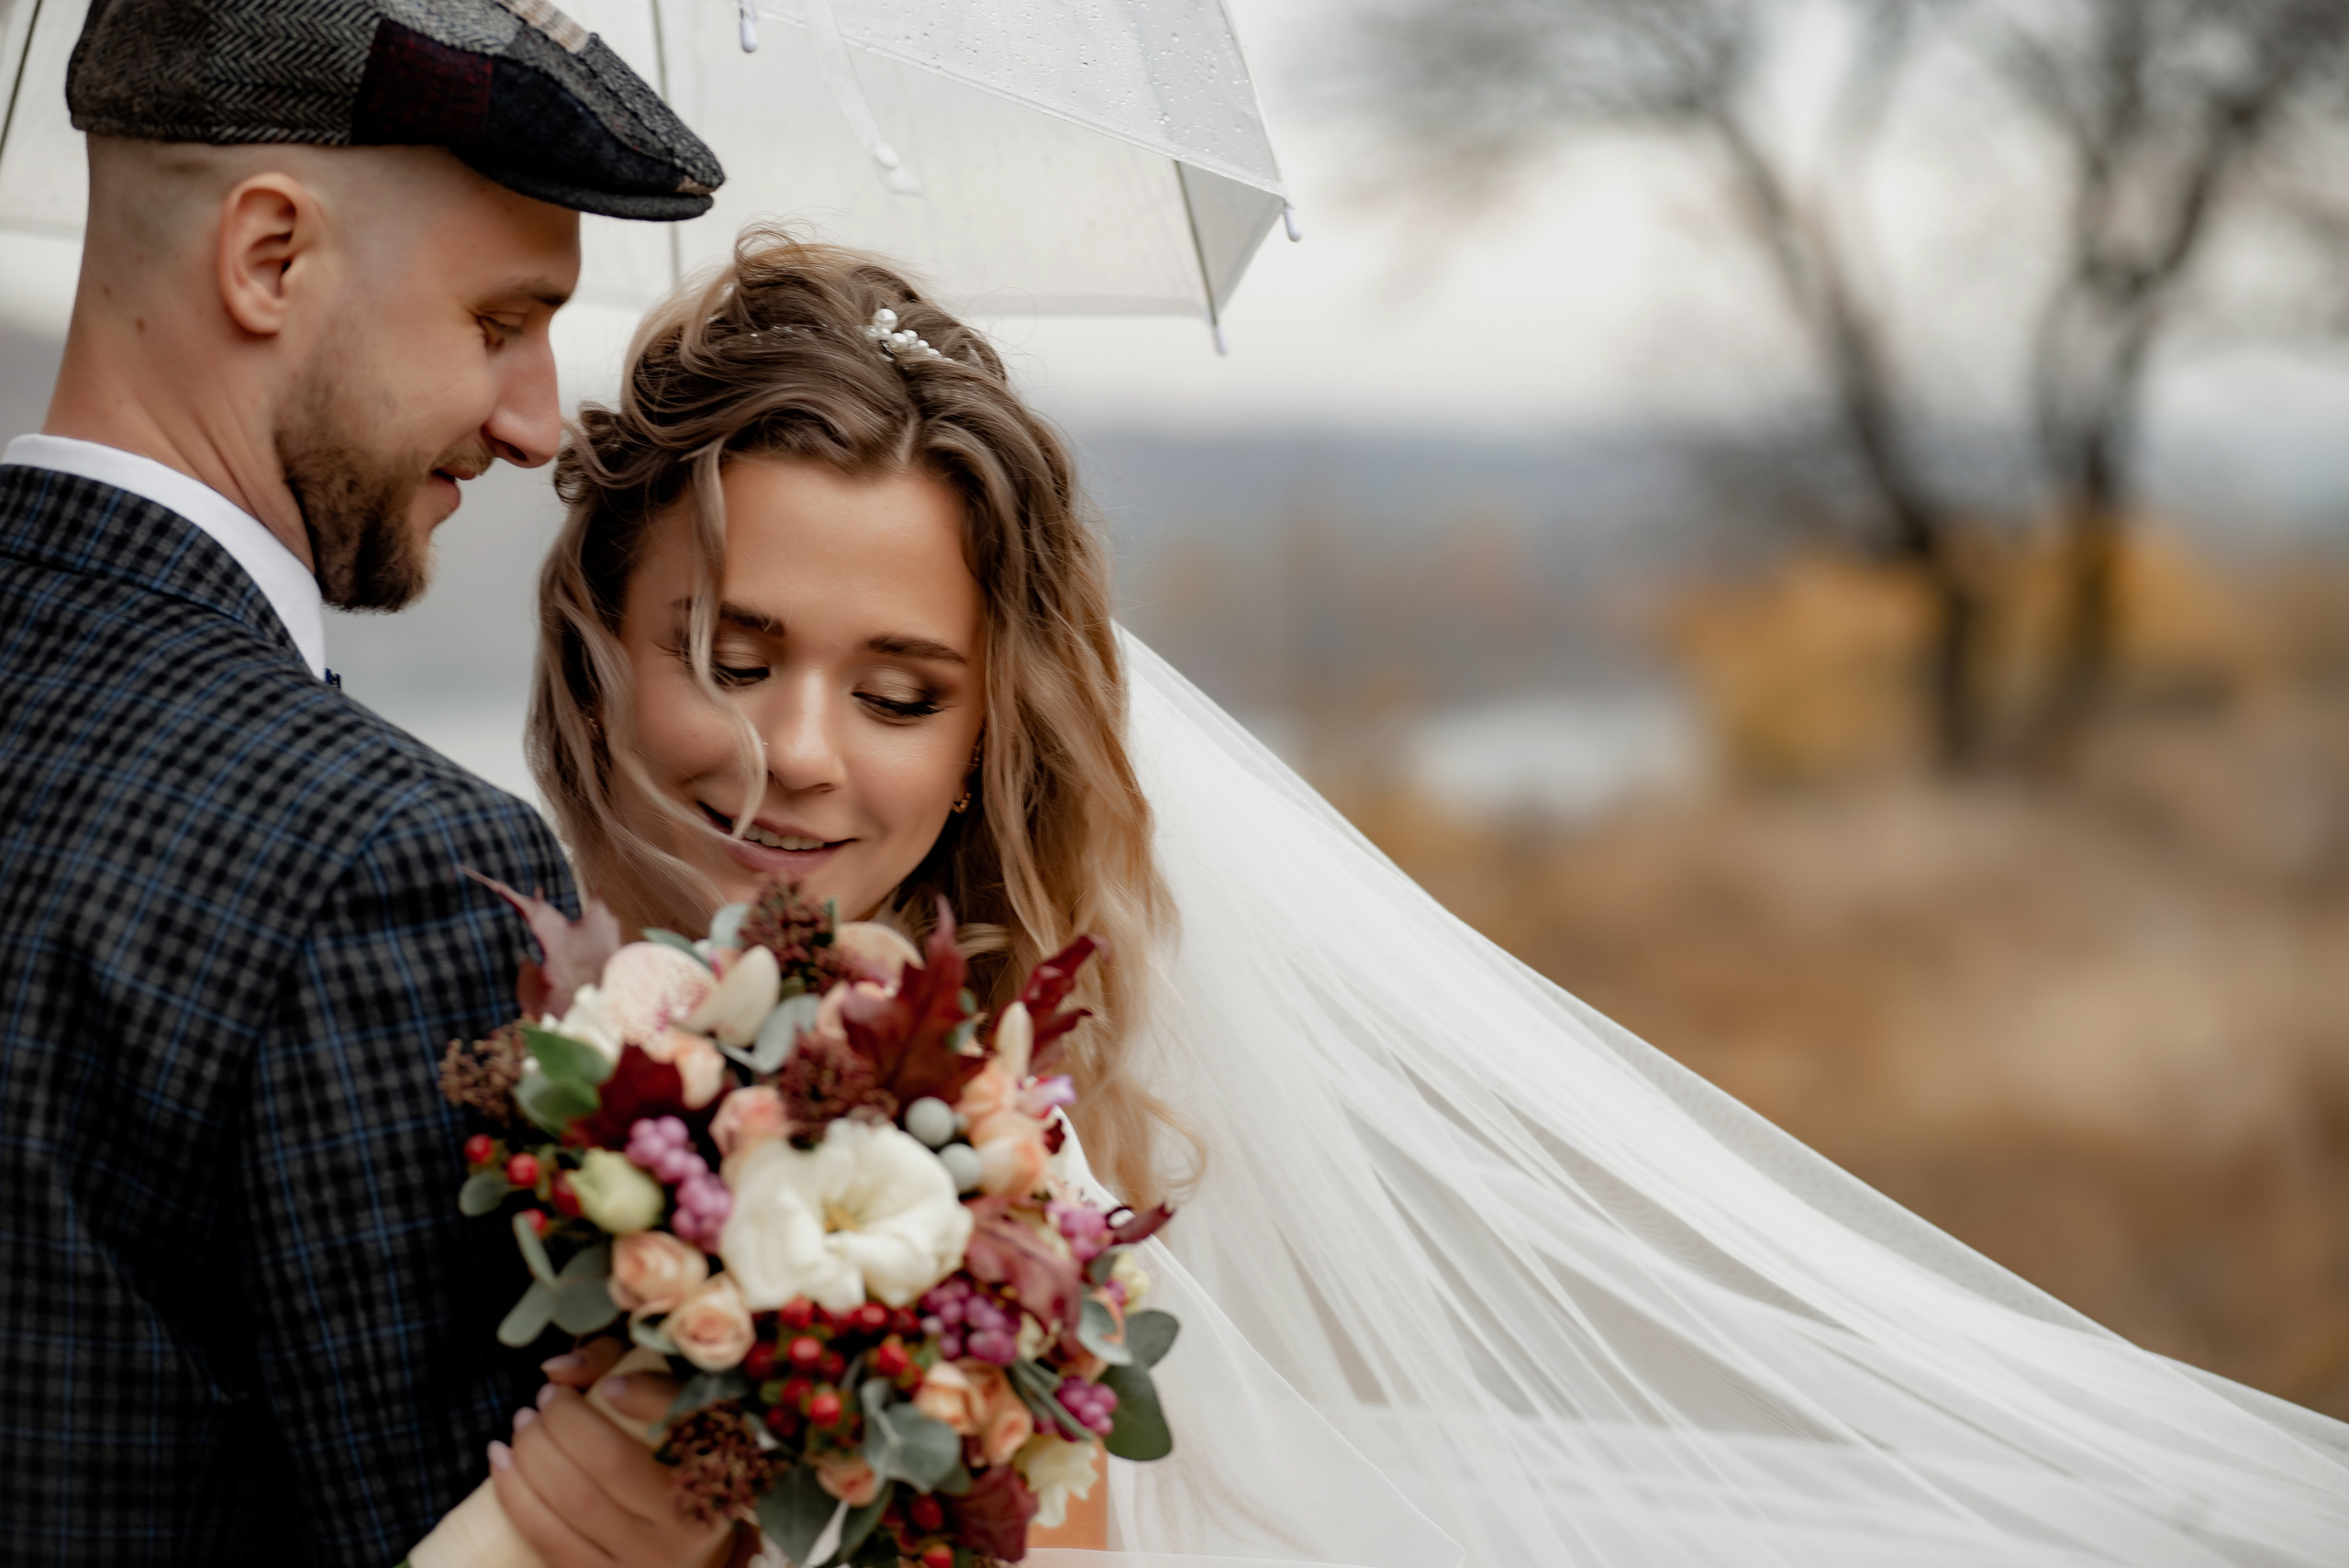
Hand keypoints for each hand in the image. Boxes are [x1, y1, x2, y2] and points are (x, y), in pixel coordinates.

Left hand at [489, 1340, 728, 1567]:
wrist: (682, 1544)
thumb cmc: (670, 1454)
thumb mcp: (660, 1399)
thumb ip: (616, 1363)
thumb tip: (556, 1370)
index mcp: (723, 1464)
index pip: (687, 1423)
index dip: (646, 1396)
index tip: (610, 1384)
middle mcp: (690, 1517)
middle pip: (612, 1461)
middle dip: (562, 1421)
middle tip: (544, 1398)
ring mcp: (648, 1558)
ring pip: (576, 1501)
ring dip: (532, 1453)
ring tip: (522, 1423)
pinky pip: (550, 1541)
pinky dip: (515, 1497)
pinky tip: (499, 1461)